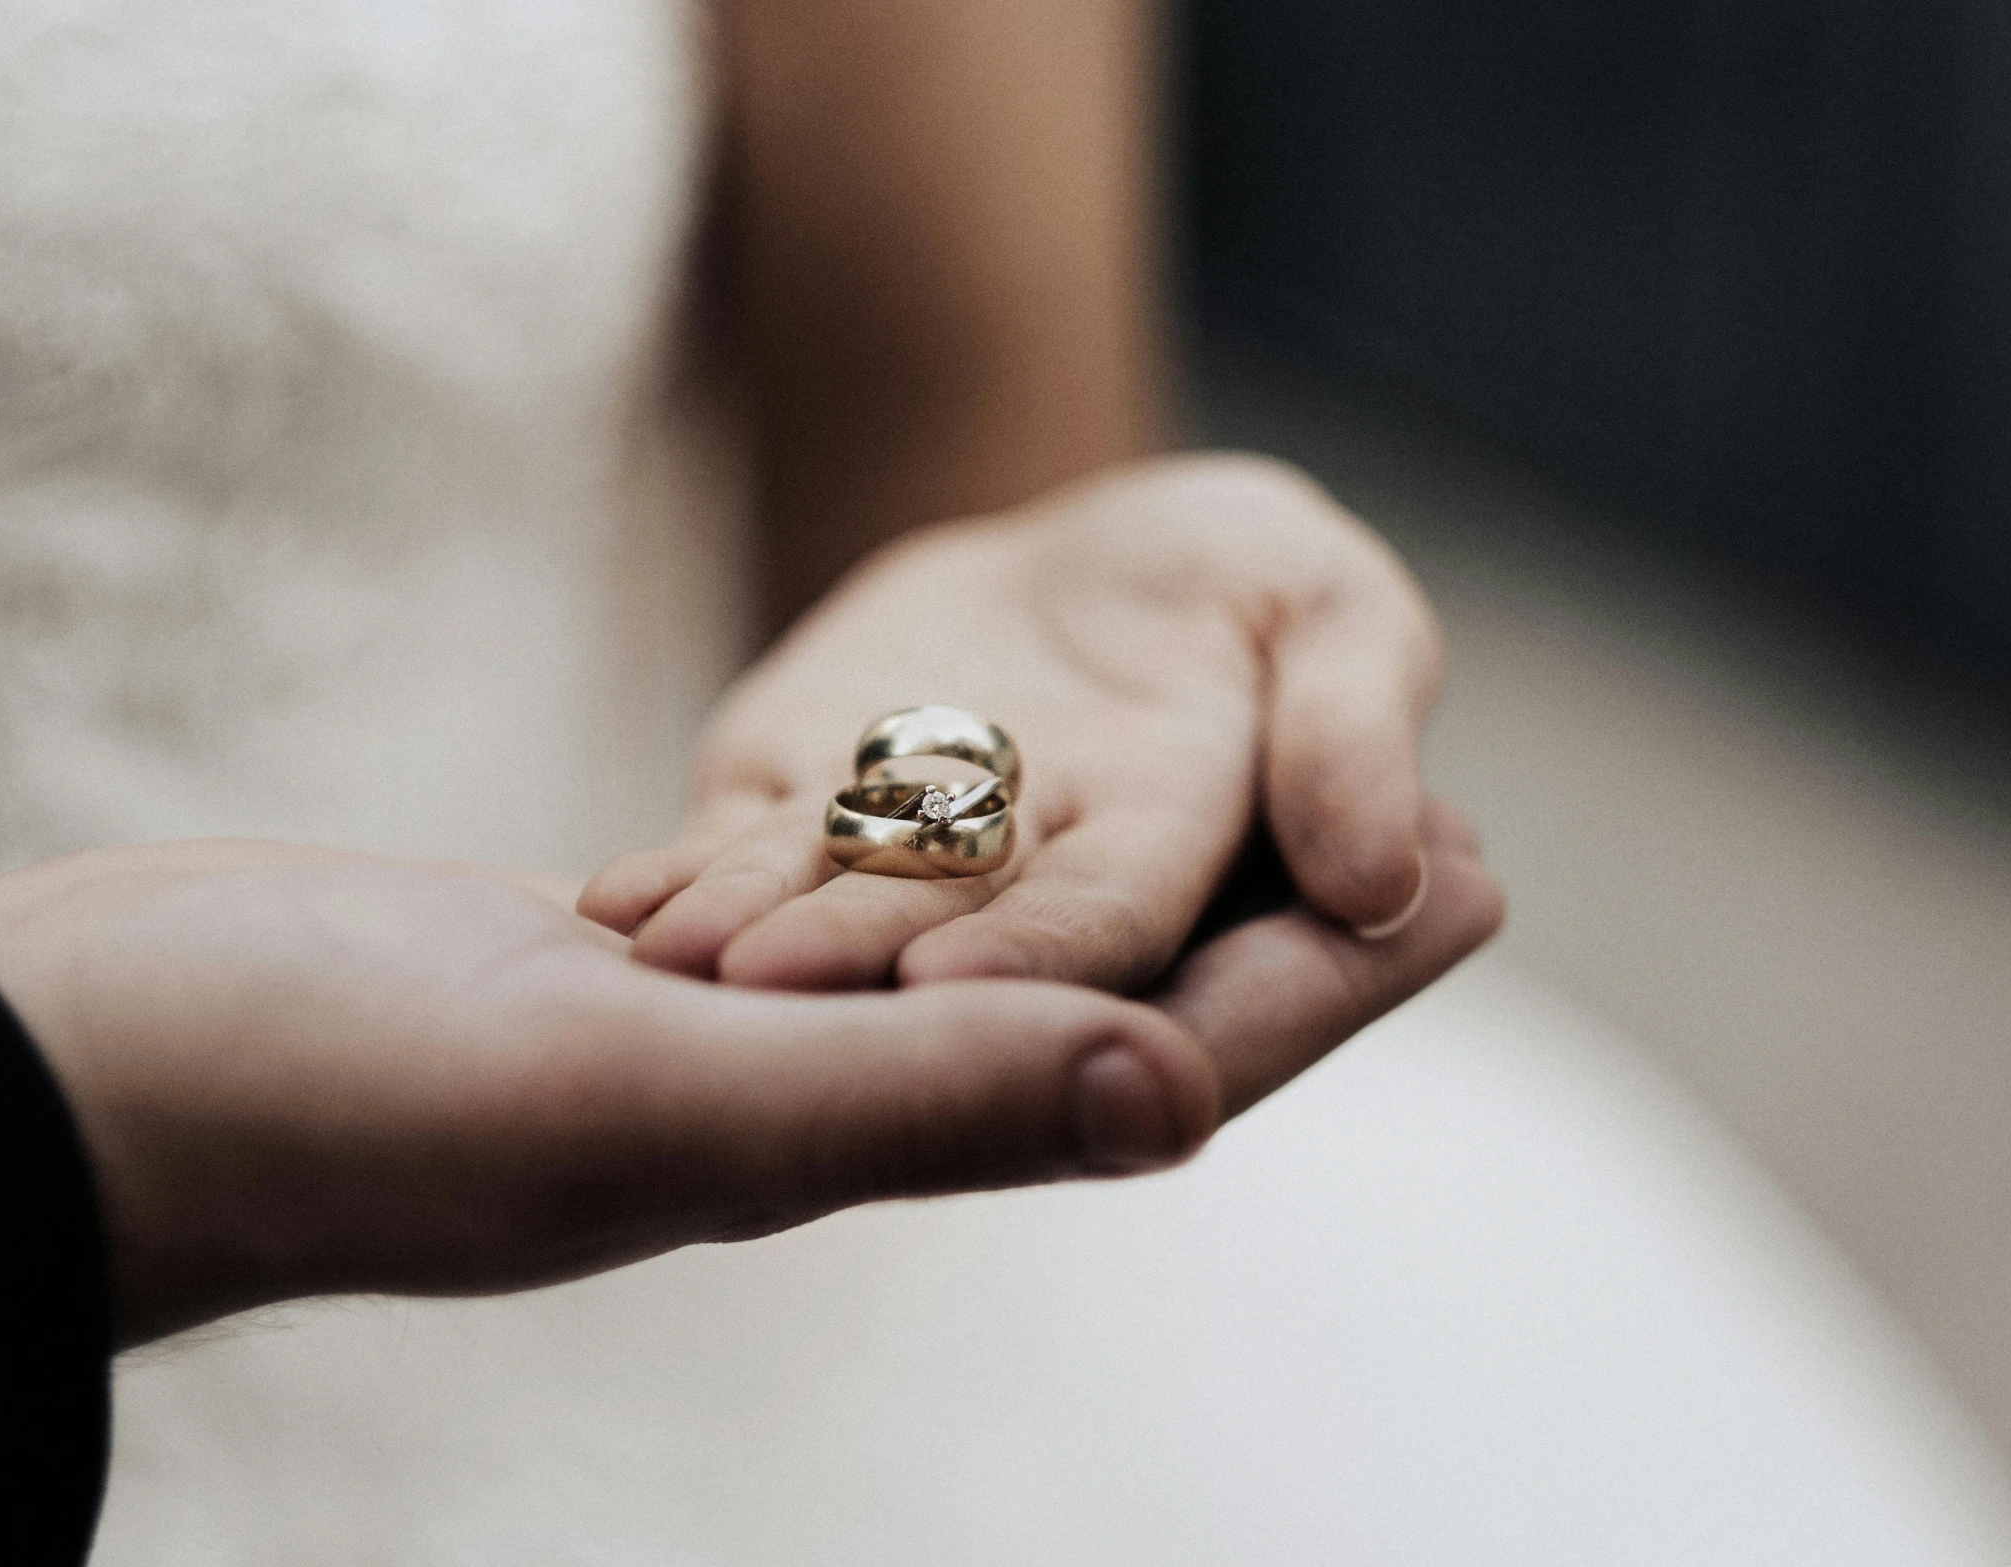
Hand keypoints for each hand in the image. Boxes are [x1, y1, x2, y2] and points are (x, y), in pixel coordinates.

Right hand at [0, 828, 1495, 1346]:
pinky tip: (990, 802)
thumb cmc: (335, 1105)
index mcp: (841, 1142)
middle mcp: (811, 1100)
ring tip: (1244, 785)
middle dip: (1266, 923)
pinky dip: (951, 850)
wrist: (109, 1070)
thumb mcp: (642, 1098)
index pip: (1141, 1060)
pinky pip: (848, 911)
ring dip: (1125, 878)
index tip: (1475, 876)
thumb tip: (1174, 1096)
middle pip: (1099, 1002)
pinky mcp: (632, 969)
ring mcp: (721, 1036)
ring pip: (985, 953)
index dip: (1323, 982)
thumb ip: (906, 1099)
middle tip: (1419, 817)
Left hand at [582, 454, 1461, 992]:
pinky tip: (618, 903)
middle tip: (763, 990)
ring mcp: (900, 864)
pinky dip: (686, 885)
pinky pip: (741, 861)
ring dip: (747, 939)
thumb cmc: (1238, 583)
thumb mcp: (1330, 612)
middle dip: (856, 969)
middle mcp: (1024, 890)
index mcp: (1168, 856)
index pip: (1111, 925)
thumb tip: (1392, 879)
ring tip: (664, 952)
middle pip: (942, 940)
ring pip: (822, 911)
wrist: (1088, 553)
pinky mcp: (800, 818)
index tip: (955, 982)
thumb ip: (1356, 725)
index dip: (1040, 955)